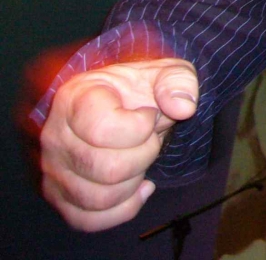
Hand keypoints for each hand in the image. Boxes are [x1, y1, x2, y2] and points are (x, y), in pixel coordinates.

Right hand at [41, 58, 198, 230]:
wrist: (122, 104)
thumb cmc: (140, 89)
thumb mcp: (165, 73)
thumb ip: (178, 83)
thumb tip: (183, 108)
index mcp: (75, 98)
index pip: (104, 129)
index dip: (140, 127)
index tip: (149, 114)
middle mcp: (55, 136)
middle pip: (108, 169)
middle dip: (145, 155)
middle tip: (149, 139)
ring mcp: (54, 170)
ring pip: (100, 198)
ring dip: (135, 181)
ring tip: (140, 158)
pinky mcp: (60, 196)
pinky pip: (88, 220)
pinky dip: (123, 209)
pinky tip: (139, 186)